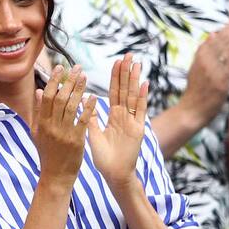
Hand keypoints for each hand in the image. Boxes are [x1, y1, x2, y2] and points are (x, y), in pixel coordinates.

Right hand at [32, 65, 94, 190]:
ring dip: (79, 90)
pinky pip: (83, 121)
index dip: (54, 80)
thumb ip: (38, 111)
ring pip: (71, 107)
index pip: (47, 97)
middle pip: (60, 98)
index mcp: (42, 123)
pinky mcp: (76, 141)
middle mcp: (51, 126)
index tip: (60, 67)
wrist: (55, 176)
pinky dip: (88, 108)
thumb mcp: (38, 132)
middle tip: (76, 67)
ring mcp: (64, 133)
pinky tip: (94, 97)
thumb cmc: (47, 153)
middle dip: (69, 81)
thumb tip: (39, 91)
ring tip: (85, 77)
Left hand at [88, 53, 147, 191]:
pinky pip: (140, 111)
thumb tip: (83, 100)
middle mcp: (124, 116)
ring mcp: (132, 121)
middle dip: (127, 72)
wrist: (114, 174)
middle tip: (129, 54)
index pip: (114, 92)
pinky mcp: (138, 129)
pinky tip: (145, 83)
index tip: (116, 61)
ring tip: (137, 63)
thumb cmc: (104, 157)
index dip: (115, 77)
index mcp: (113, 116)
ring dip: (135, 80)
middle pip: (125, 90)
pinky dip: (143, 97)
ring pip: (134, 96)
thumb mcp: (93, 134)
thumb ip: (91, 117)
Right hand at [178, 10, 228, 125]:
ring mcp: (212, 70)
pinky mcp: (219, 80)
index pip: (217, 36)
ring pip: (227, 47)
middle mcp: (205, 61)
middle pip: (223, 38)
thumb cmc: (195, 92)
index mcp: (200, 57)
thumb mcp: (196, 69)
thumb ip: (204, 53)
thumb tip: (212, 35)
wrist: (191, 111)